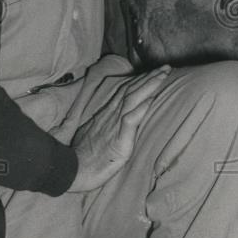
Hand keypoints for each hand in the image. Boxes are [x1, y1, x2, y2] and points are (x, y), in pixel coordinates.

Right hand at [69, 66, 170, 191]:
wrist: (71, 171)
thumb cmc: (84, 155)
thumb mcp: (95, 133)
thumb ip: (107, 122)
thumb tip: (119, 117)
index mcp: (107, 114)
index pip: (125, 92)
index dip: (140, 81)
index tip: (155, 72)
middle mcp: (111, 115)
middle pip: (131, 90)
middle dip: (149, 77)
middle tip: (165, 67)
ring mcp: (114, 126)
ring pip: (132, 99)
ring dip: (149, 86)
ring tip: (163, 75)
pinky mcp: (118, 140)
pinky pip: (129, 120)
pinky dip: (140, 109)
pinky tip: (150, 100)